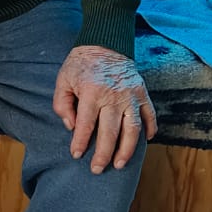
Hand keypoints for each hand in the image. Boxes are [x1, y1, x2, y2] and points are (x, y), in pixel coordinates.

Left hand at [52, 45, 156, 173]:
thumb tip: (71, 126)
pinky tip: (145, 141)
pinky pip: (149, 115)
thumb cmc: (81, 64)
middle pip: (110, 133)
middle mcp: (113, 96)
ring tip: (120, 164)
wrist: (105, 42)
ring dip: (127, 150)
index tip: (76, 155)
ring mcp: (131, 95)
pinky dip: (150, 129)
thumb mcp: (63, 80)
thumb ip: (62, 104)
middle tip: (97, 169)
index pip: (85, 125)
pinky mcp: (142, 92)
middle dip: (102, 154)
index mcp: (91, 92)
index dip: (80, 143)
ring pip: (132, 129)